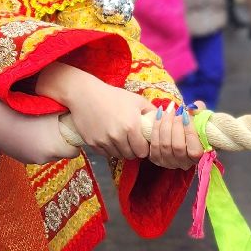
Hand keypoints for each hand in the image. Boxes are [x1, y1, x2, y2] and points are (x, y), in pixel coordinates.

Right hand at [0, 103, 73, 164]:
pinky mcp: (23, 160)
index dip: (73, 140)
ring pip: (49, 155)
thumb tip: (76, 116)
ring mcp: (33, 160)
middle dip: (62, 144)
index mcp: (56, 146)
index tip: (69, 130)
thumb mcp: (49, 110)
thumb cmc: (23, 110)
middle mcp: (46, 157)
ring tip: (41, 129)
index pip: (75, 151)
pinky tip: (30, 134)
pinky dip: (37, 147)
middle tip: (57, 128)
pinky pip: (37, 155)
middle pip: (62, 154)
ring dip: (49, 146)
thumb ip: (65, 117)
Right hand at [37, 64, 151, 159]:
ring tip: (120, 138)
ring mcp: (104, 141)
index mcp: (131, 126)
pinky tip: (108, 138)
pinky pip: (105, 154)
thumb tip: (165, 119)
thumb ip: (152, 112)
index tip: (142, 142)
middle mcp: (118, 136)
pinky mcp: (92, 143)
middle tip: (131, 140)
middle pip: (131, 156)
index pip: (143, 151)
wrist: (85, 95)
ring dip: (121, 150)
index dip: (144, 148)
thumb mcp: (136, 100)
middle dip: (133, 150)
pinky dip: (108, 149)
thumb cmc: (113, 96)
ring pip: (118, 156)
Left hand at [146, 103, 203, 169]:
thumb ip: (200, 114)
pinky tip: (159, 116)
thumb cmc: (195, 128)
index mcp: (199, 158)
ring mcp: (169, 163)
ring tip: (167, 111)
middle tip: (175, 110)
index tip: (186, 115)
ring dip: (164, 124)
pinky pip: (154, 145)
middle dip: (175, 125)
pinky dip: (155, 129)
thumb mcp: (201, 121)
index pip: (194, 151)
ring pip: (164, 145)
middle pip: (177, 146)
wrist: (181, 136)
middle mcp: (184, 164)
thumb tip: (194, 106)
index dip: (190, 131)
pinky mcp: (157, 159)